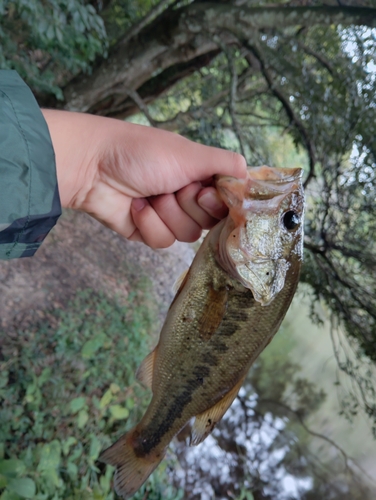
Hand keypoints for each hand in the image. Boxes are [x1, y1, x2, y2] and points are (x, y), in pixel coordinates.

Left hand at [42, 110, 246, 247]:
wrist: (93, 167)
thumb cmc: (141, 153)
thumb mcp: (189, 154)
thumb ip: (225, 164)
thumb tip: (250, 173)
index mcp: (200, 175)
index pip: (226, 201)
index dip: (218, 203)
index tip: (204, 192)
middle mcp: (187, 196)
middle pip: (208, 222)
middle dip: (188, 206)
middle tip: (172, 188)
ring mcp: (168, 215)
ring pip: (187, 235)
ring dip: (167, 214)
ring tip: (150, 195)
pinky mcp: (149, 231)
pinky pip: (163, 242)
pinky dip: (149, 223)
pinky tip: (135, 207)